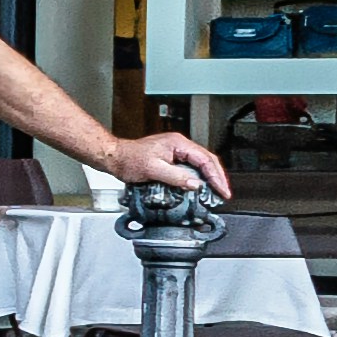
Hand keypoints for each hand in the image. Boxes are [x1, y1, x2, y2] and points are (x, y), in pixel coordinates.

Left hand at [102, 128, 233, 200]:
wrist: (114, 157)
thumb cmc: (128, 159)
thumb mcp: (153, 170)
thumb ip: (176, 177)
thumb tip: (195, 185)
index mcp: (178, 144)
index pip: (205, 160)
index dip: (216, 176)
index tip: (222, 190)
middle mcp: (179, 146)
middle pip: (206, 161)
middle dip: (217, 177)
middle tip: (223, 193)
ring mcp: (175, 152)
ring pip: (199, 165)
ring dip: (208, 178)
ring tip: (215, 192)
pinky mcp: (170, 159)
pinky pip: (190, 168)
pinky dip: (197, 178)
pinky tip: (199, 188)